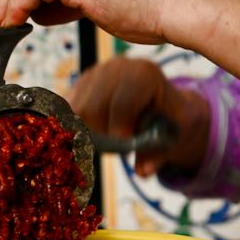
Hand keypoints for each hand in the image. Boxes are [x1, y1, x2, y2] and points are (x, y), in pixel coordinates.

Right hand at [67, 57, 208, 175]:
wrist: (160, 104)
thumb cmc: (168, 120)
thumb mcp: (172, 136)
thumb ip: (158, 154)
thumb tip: (143, 171)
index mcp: (143, 73)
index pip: (123, 103)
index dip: (120, 129)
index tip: (124, 149)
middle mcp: (116, 68)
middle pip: (92, 108)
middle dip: (101, 135)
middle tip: (114, 149)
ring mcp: (94, 74)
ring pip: (75, 112)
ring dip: (87, 134)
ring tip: (106, 141)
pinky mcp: (79, 85)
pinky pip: (66, 113)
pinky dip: (75, 129)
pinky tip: (91, 135)